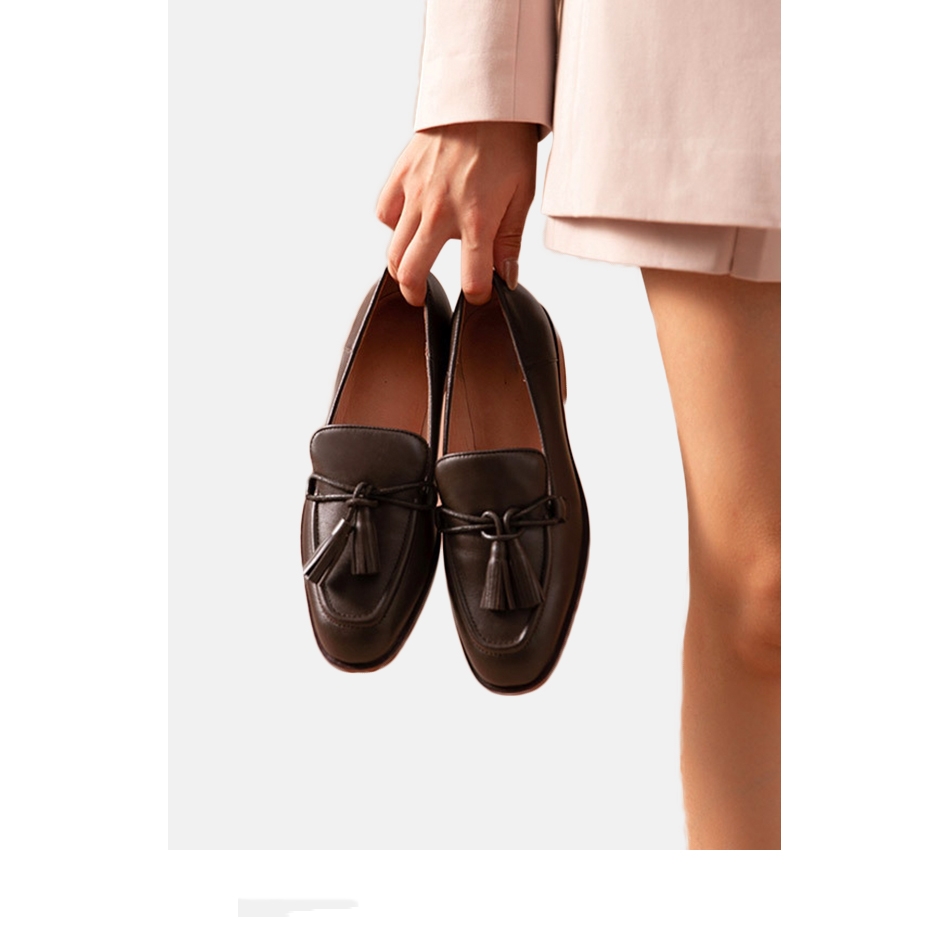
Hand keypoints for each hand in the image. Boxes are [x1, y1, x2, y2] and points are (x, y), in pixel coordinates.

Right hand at [377, 122, 538, 305]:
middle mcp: (441, 211)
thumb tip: (508, 277)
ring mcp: (416, 194)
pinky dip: (393, 225)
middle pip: (413, 273)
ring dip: (400, 268)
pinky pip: (385, 214)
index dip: (478, 294)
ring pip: (394, 250)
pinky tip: (409, 224)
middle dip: (417, 294)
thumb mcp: (522, 195)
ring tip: (410, 272)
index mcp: (477, 220)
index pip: (472, 281)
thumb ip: (510, 241)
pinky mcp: (401, 177)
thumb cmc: (508, 143)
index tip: (480, 291)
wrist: (484, 97)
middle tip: (422, 297)